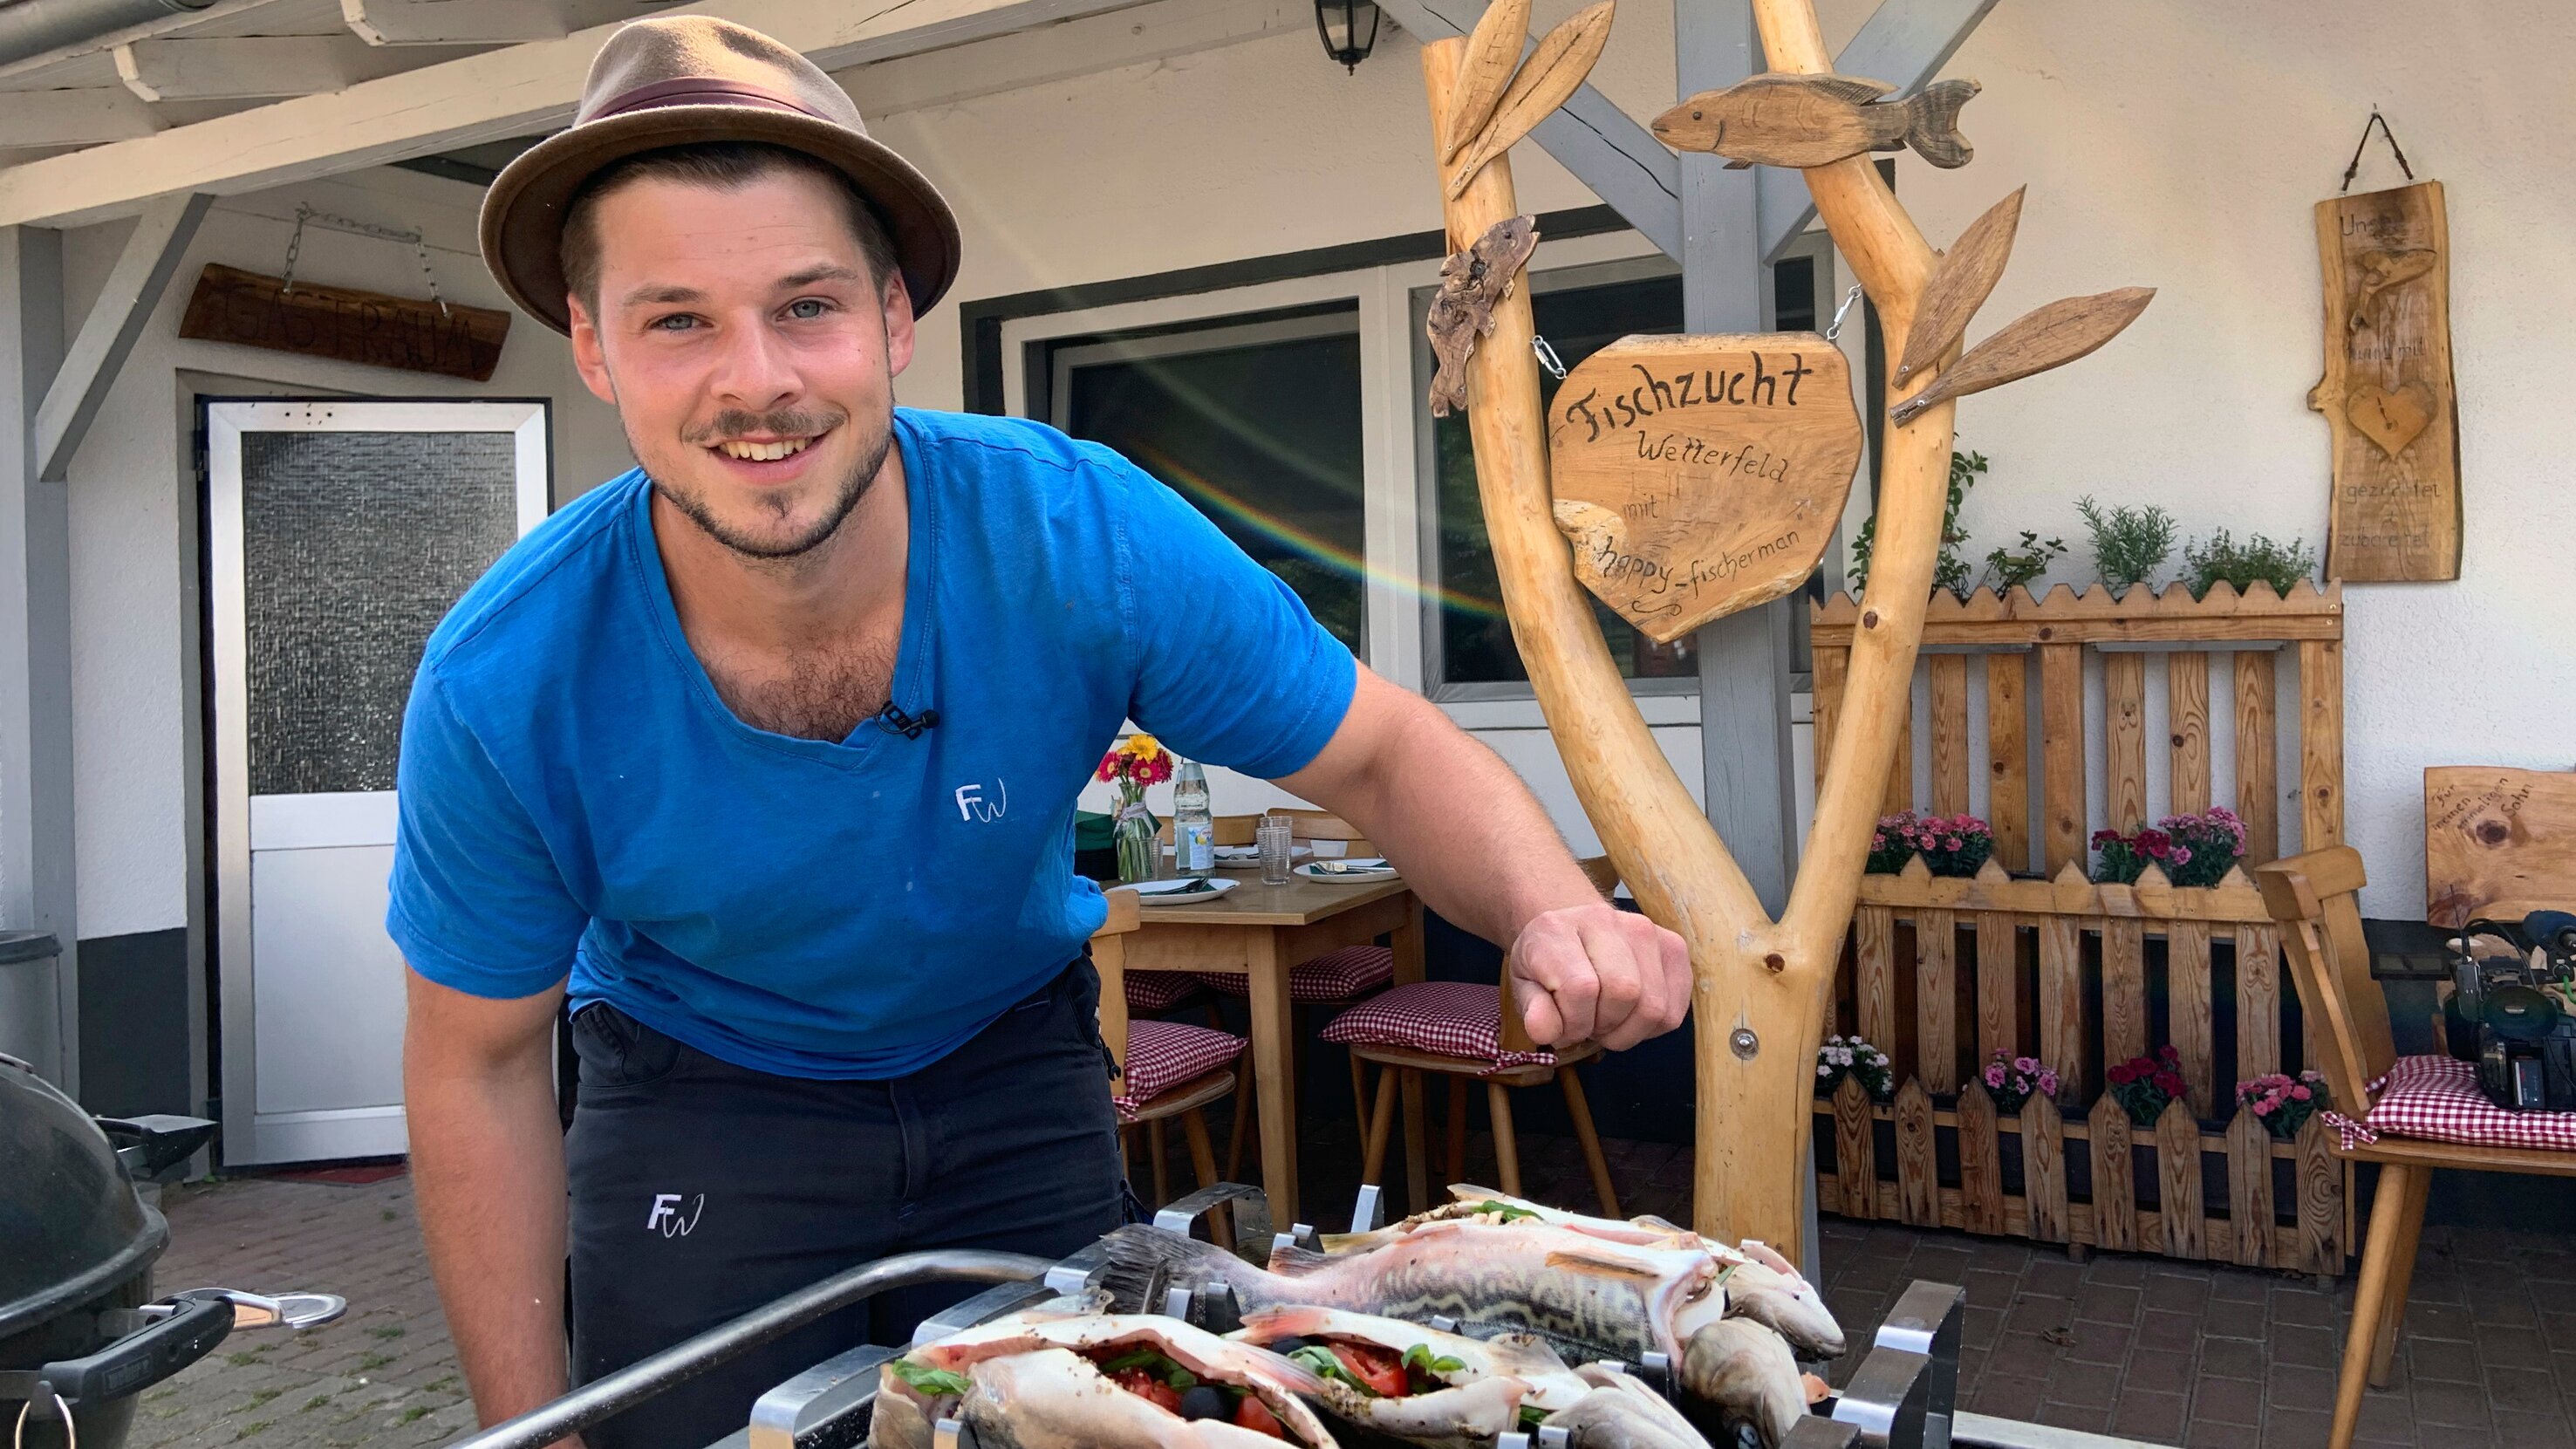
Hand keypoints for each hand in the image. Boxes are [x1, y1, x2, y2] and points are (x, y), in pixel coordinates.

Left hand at [1505, 903, 1691, 1050]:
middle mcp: (1605, 920)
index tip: (1563, 1027)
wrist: (1574, 932)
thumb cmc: (1548, 964)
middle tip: (1588, 1024)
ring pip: (1653, 1007)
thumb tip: (1545, 1030)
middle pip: (1624, 993)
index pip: (1580, 988)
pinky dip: (1650, 1028)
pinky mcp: (1674, 948)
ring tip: (1607, 1020)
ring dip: (1627, 1032)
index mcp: (1557, 928)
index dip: (1573, 1023)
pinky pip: (1673, 1012)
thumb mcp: (1523, 986)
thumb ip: (1532, 1008)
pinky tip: (1629, 1016)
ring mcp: (1646, 930)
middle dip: (1603, 1026)